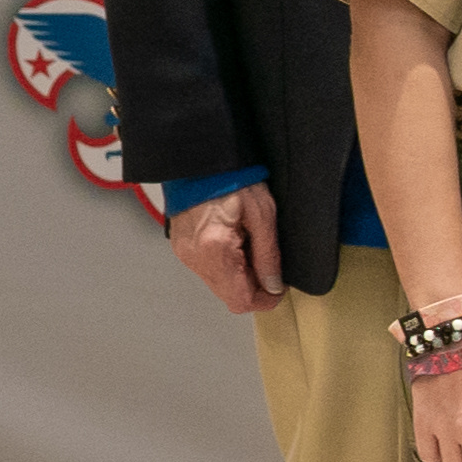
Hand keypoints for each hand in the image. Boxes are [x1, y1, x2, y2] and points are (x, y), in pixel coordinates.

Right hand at [158, 182, 282, 316]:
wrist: (202, 162)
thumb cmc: (232, 180)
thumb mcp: (263, 215)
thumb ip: (269, 255)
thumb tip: (274, 284)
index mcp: (215, 249)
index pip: (240, 299)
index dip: (265, 299)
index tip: (279, 287)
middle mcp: (195, 257)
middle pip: (229, 296)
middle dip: (254, 288)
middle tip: (269, 265)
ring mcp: (185, 254)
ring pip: (219, 285)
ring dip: (240, 277)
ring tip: (251, 248)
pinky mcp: (183, 249)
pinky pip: (209, 270)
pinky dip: (227, 266)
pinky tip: (237, 244)